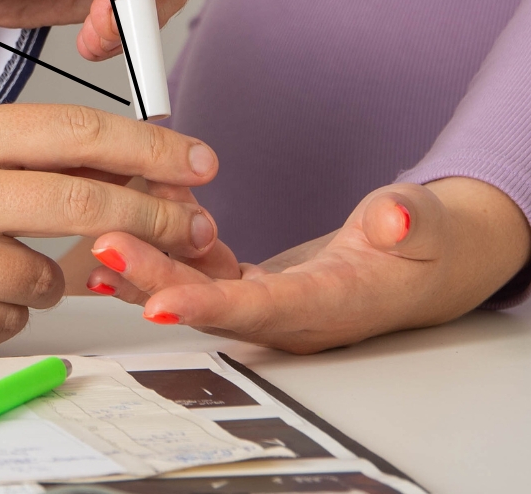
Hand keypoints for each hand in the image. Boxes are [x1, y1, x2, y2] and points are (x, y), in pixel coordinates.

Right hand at [0, 104, 221, 354]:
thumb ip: (19, 151)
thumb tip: (117, 162)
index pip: (76, 133)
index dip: (149, 149)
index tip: (197, 162)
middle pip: (85, 204)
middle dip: (154, 218)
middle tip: (193, 225)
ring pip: (48, 278)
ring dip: (56, 276)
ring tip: (16, 261)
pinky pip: (7, 323)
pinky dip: (7, 311)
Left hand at [80, 177, 530, 352]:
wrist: (429, 261)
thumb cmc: (428, 244)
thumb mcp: (429, 225)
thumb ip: (411, 221)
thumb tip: (394, 216)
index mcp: (331, 304)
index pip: (262, 309)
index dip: (207, 306)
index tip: (156, 300)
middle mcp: (291, 314)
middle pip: (212, 303)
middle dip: (153, 281)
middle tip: (106, 250)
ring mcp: (270, 302)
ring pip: (199, 289)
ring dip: (150, 266)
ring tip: (101, 239)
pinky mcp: (258, 286)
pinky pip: (203, 273)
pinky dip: (168, 252)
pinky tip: (131, 229)